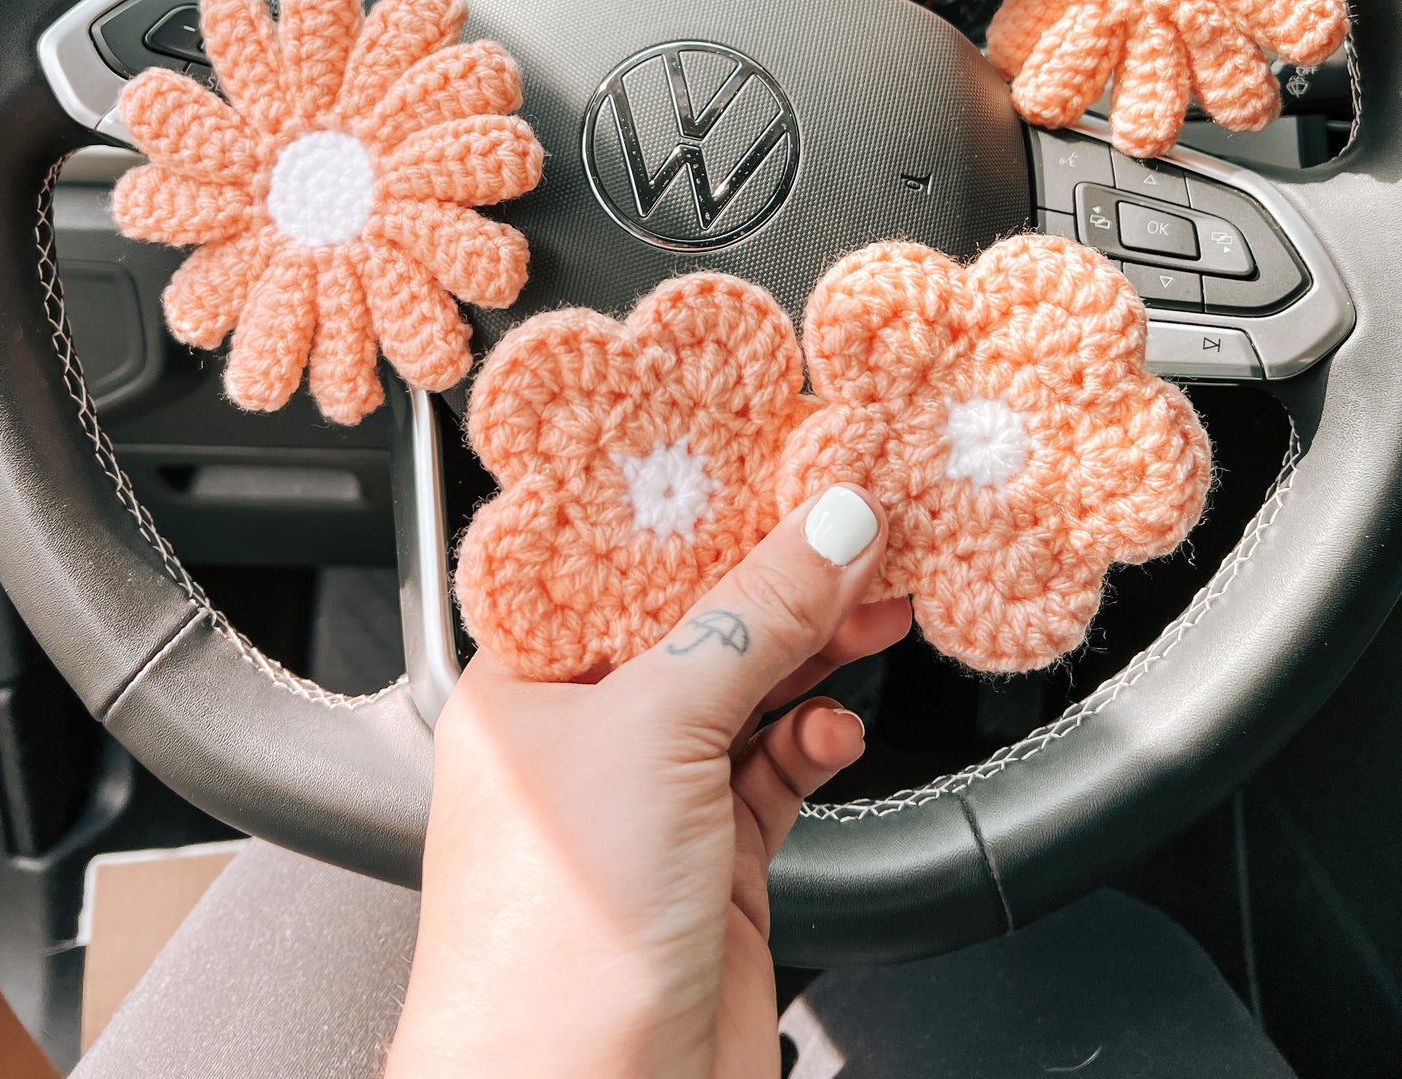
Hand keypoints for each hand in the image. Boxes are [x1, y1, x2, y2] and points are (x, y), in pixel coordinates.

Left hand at [385, 483, 909, 1078]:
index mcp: (524, 684)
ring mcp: (649, 805)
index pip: (621, 561)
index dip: (704, 508)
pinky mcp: (712, 867)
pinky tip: (836, 729)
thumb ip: (751, 619)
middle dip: (781, 579)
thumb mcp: (656, 729)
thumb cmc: (554, 942)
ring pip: (746, 694)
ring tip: (877, 608)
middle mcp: (581, 738)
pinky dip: (814, 743)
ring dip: (813, 654)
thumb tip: (828, 523)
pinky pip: (776, 772)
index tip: (779, 460)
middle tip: (863, 532)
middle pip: (697, 623)